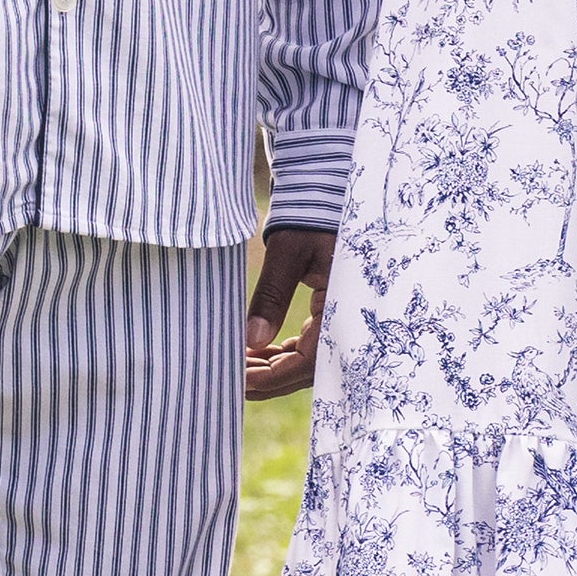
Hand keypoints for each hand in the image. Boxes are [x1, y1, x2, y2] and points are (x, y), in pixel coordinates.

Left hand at [246, 226, 334, 399]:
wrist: (330, 195)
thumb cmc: (312, 217)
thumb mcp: (289, 252)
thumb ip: (271, 295)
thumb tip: (251, 340)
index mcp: (343, 309)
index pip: (306, 363)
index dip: (270, 377)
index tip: (236, 380)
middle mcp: (347, 321)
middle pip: (306, 370)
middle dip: (267, 378)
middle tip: (229, 379)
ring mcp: (341, 319)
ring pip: (305, 361)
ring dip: (272, 367)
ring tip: (237, 366)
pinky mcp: (331, 312)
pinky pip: (307, 345)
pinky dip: (281, 353)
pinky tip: (255, 350)